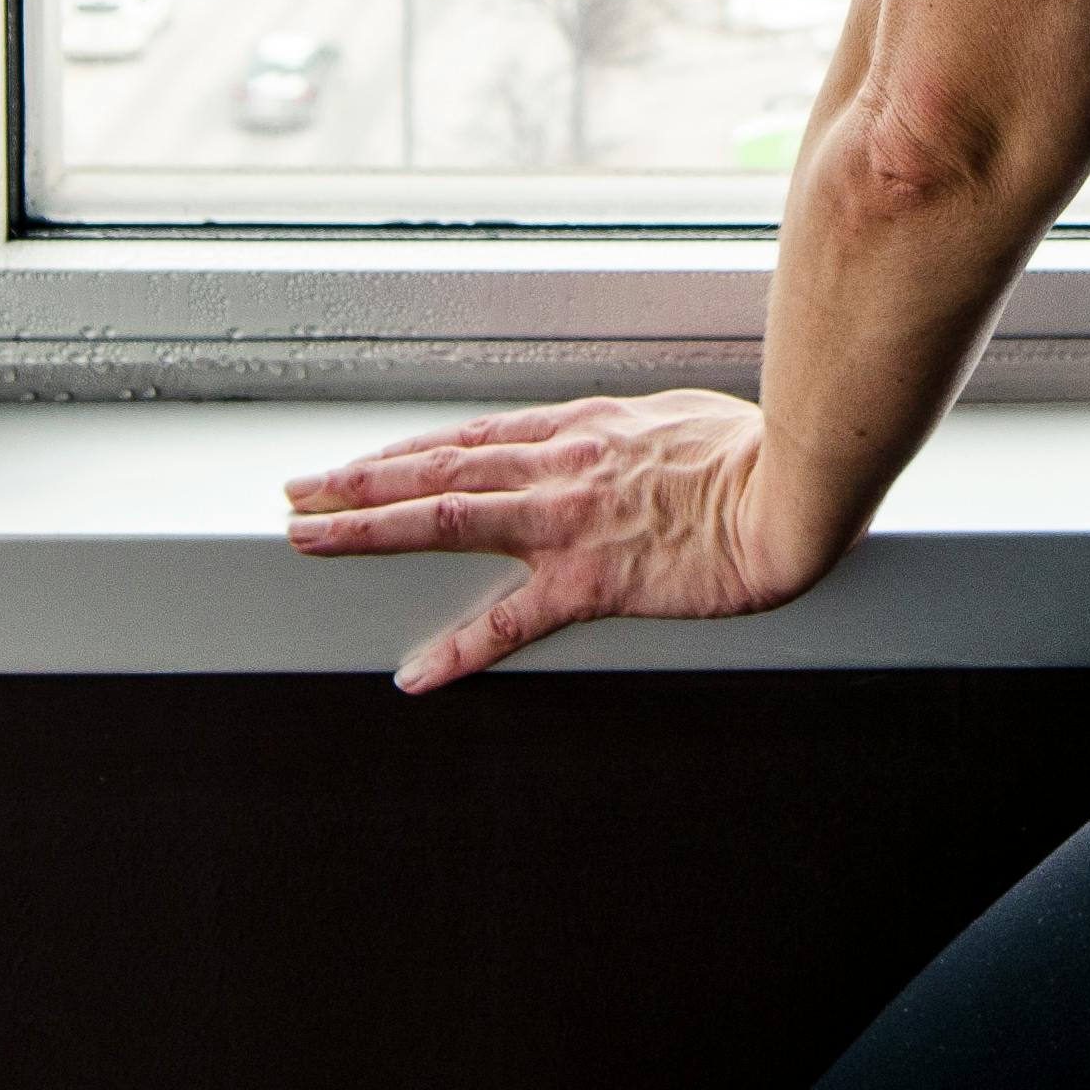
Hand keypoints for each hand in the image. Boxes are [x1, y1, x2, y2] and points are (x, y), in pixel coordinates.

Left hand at [285, 390, 822, 691]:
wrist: (791, 492)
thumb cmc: (753, 453)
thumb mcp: (672, 418)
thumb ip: (623, 432)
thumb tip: (607, 438)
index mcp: (579, 429)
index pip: (469, 441)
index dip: (406, 453)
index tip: (358, 462)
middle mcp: (558, 466)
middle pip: (435, 470)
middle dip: (358, 481)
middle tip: (298, 491)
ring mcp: (568, 521)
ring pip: (446, 518)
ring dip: (369, 528)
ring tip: (310, 536)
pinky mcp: (593, 580)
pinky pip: (513, 620)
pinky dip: (461, 647)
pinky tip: (418, 671)